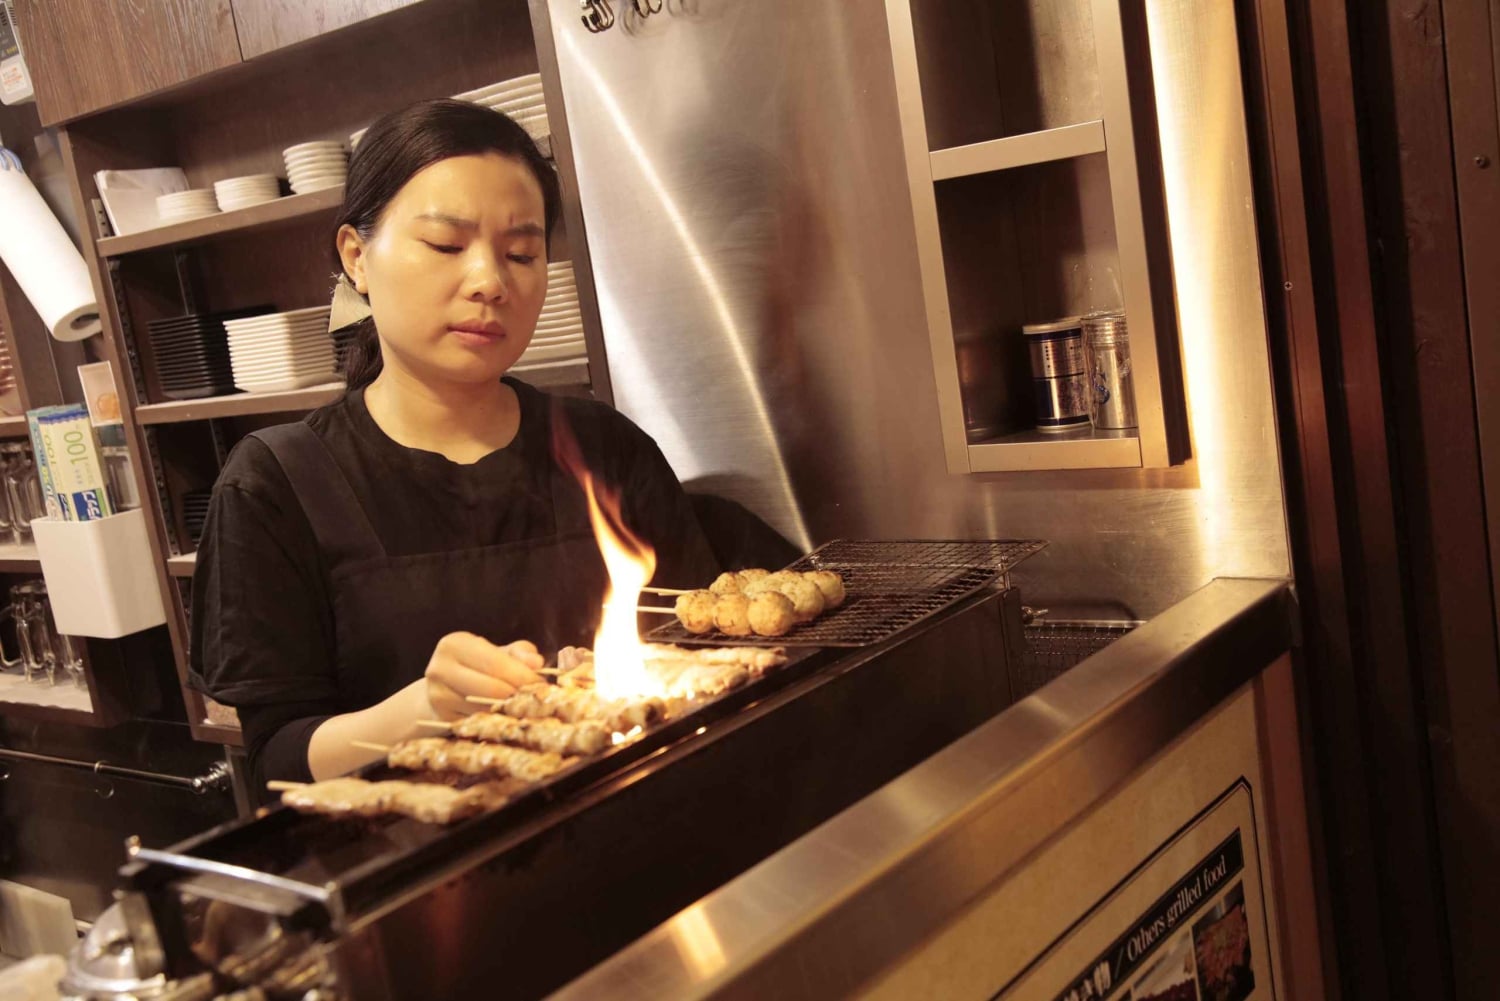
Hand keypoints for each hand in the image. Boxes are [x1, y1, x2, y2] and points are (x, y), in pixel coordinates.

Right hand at [423, 632, 543, 719]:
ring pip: (485, 709)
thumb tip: (536, 662)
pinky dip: (494, 722)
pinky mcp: (441, 718)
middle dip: (519, 695)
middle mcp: (439, 668)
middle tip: (537, 699)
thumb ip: (520, 653)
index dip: (523, 676)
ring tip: (522, 706)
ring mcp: (436, 696)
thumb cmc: (478, 665)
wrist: (443, 688)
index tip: (542, 684)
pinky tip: (504, 716)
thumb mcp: (498, 652)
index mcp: (454, 644)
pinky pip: (476, 723)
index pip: (496, 663)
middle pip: (491, 689)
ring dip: (508, 711)